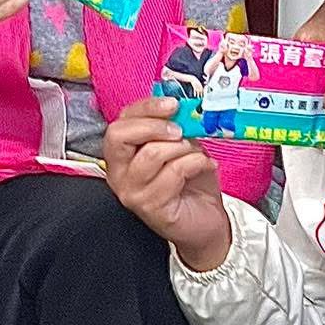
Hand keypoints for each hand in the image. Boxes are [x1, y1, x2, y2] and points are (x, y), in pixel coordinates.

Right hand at [103, 98, 231, 271]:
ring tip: (195, 152)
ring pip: (151, 153)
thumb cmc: (190, 183)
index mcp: (121, 155)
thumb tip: (182, 106)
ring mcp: (131, 192)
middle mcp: (119, 174)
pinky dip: (195, 162)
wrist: (205, 219)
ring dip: (181, 147)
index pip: (120, 123)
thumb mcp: (181, 145)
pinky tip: (205, 165)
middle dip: (153, 125)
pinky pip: (173, 172)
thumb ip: (175, 126)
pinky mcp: (150, 206)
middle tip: (179, 129)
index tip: (172, 104)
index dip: (145, 108)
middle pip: (119, 136)